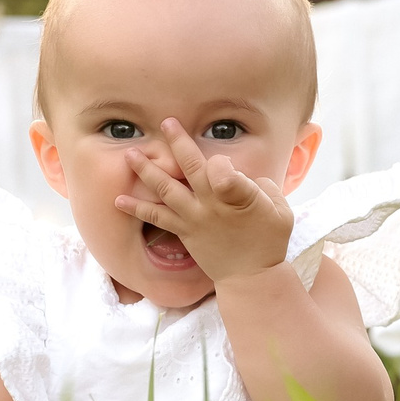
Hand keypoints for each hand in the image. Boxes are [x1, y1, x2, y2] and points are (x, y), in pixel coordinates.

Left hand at [116, 119, 293, 283]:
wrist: (251, 277)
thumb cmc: (270, 241)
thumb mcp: (281, 209)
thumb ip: (264, 186)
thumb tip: (242, 176)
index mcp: (239, 196)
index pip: (223, 168)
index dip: (221, 162)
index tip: (223, 163)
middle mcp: (212, 204)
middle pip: (191, 167)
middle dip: (178, 142)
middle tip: (166, 122)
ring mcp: (195, 217)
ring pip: (167, 188)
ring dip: (147, 170)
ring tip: (131, 154)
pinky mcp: (184, 232)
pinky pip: (157, 218)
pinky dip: (138, 208)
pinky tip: (119, 200)